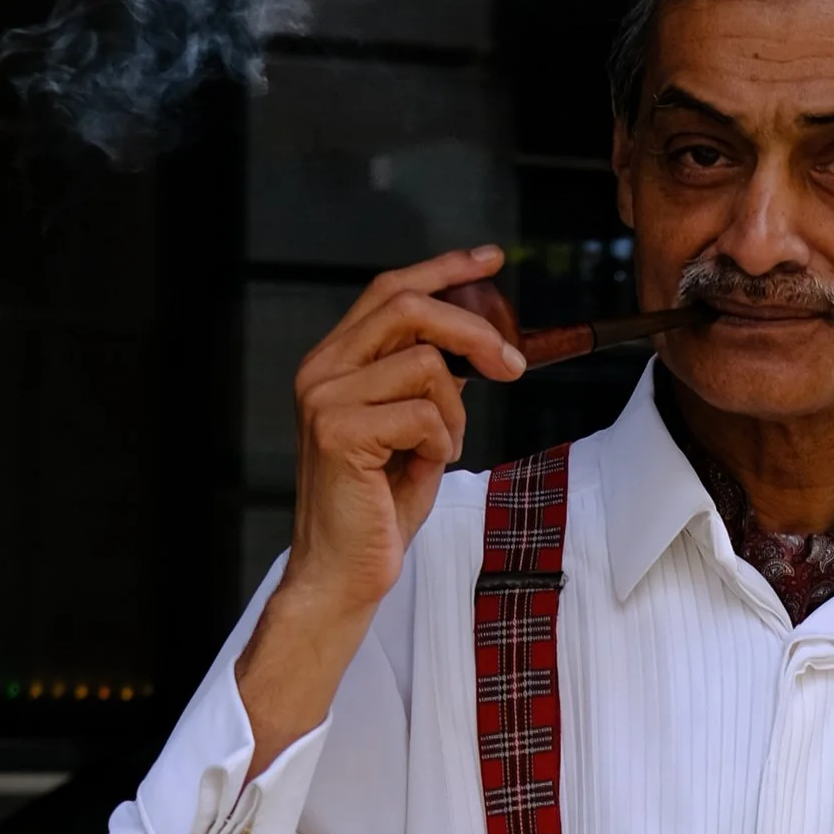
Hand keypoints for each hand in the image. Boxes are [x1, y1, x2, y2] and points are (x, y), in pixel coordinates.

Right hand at [237, 246, 522, 770]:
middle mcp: (321, 371)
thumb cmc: (379, 506)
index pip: (390, 290)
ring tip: (438, 451)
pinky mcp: (339, 432)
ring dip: (455, 412)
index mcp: (334, 362)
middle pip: (408, 308)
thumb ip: (429, 379)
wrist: (344, 572)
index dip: (444, 268)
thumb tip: (476, 340)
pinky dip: (441, 443)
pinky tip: (421, 470)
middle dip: (473, 330)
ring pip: (426, 365)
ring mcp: (324, 399)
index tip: (491, 260)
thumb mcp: (413, 427)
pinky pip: (424, 414)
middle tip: (512, 367)